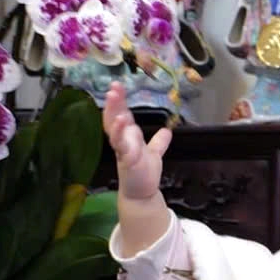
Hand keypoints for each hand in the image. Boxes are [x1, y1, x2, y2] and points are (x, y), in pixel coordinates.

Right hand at [104, 80, 171, 202]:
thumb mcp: (154, 153)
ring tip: (114, 96)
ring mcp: (123, 149)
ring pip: (115, 127)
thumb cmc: (144, 172)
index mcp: (128, 137)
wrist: (142, 193)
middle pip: (114, 117)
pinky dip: (120, 132)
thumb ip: (158, 142)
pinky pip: (122, 143)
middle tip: (113, 86)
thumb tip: (166, 130)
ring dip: (113, 111)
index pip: (122, 115)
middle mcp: (123, 140)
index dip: (120, 102)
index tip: (118, 86)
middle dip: (114, 102)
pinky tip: (122, 120)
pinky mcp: (126, 158)